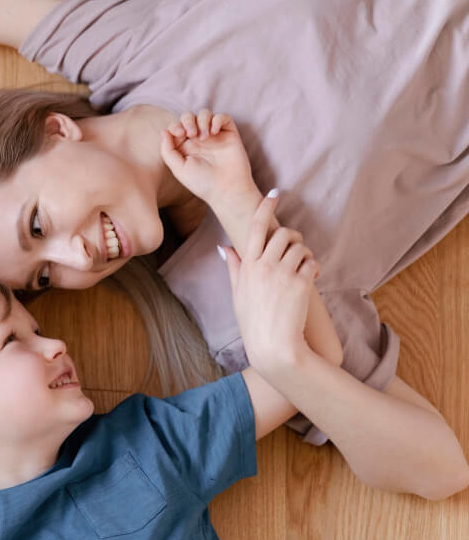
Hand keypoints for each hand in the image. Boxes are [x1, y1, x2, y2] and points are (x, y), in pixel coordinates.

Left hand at [159, 110, 257, 212]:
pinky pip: (222, 117)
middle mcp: (198, 140)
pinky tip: (214, 133)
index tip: (180, 134)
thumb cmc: (201, 182)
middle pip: (189, 117)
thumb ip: (167, 150)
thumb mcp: (178, 168)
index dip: (175, 125)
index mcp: (184, 147)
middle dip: (187, 120)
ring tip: (204, 136)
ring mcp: (214, 136)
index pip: (176, 127)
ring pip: (205, 114)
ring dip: (202, 120)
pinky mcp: (229, 134)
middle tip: (191, 133)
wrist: (226, 189)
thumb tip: (164, 131)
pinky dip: (217, 120)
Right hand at [222, 194, 319, 375]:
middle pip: (282, 233)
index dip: (265, 207)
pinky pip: (312, 262)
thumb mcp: (237, 293)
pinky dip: (314, 268)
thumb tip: (224, 248)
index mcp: (247, 266)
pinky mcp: (301, 282)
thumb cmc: (253, 322)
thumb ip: (233, 267)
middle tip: (294, 247)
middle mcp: (264, 266)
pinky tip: (310, 279)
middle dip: (292, 236)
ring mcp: (283, 273)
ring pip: (300, 246)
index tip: (274, 193)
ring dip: (304, 254)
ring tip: (303, 268)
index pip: (256, 227)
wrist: (273, 346)